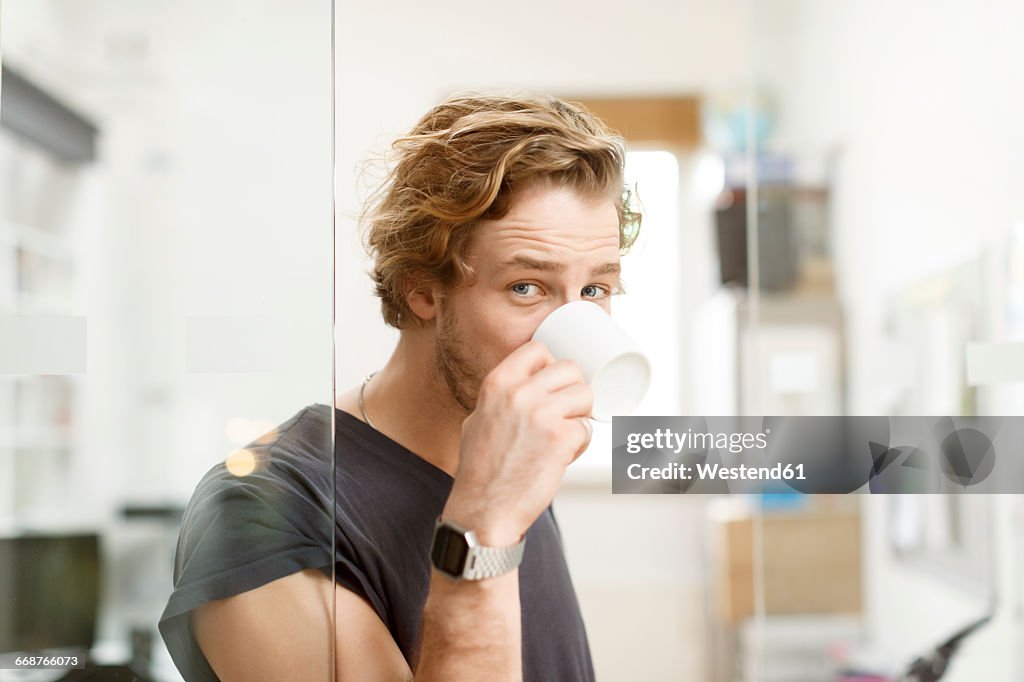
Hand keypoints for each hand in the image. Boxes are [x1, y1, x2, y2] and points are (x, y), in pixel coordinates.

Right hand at [442, 340, 592, 545]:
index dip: (551, 365)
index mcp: (498, 384)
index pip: (538, 349)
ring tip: (565, 436)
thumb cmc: (480, 471)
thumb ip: (499, 398)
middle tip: (566, 413)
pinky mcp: (561, 439)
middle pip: (570, 369)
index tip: (552, 384)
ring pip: (586, 395)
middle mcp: (519, 393)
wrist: (484, 511)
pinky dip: (581, 443)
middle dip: (573, 390)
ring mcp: (542, 415)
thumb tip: (524, 385)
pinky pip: (587, 429)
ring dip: (581, 415)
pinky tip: (564, 456)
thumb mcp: (477, 420)